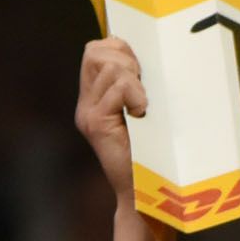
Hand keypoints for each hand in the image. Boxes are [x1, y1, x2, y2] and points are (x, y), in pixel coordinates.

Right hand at [74, 37, 149, 209]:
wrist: (144, 192)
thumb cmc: (154, 152)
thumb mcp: (146, 111)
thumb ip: (140, 87)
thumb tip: (152, 57)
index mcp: (95, 98)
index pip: (95, 50)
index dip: (119, 48)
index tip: (140, 69)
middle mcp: (86, 104)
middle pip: (94, 52)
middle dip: (124, 57)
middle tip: (143, 84)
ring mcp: (88, 113)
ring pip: (109, 67)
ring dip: (134, 79)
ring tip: (144, 102)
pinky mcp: (96, 124)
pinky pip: (118, 88)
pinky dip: (136, 95)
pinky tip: (143, 113)